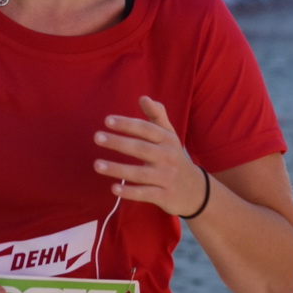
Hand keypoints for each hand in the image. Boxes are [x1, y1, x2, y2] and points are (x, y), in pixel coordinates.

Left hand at [94, 96, 208, 216]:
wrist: (195, 189)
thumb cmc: (173, 157)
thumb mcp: (169, 135)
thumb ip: (156, 115)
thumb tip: (143, 97)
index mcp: (167, 139)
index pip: (146, 129)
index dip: (127, 124)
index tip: (107, 121)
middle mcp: (167, 157)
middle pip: (141, 148)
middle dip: (119, 142)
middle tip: (97, 137)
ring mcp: (166, 177)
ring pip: (140, 173)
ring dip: (117, 169)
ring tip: (97, 165)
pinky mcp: (164, 195)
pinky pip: (145, 193)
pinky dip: (130, 192)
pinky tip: (114, 188)